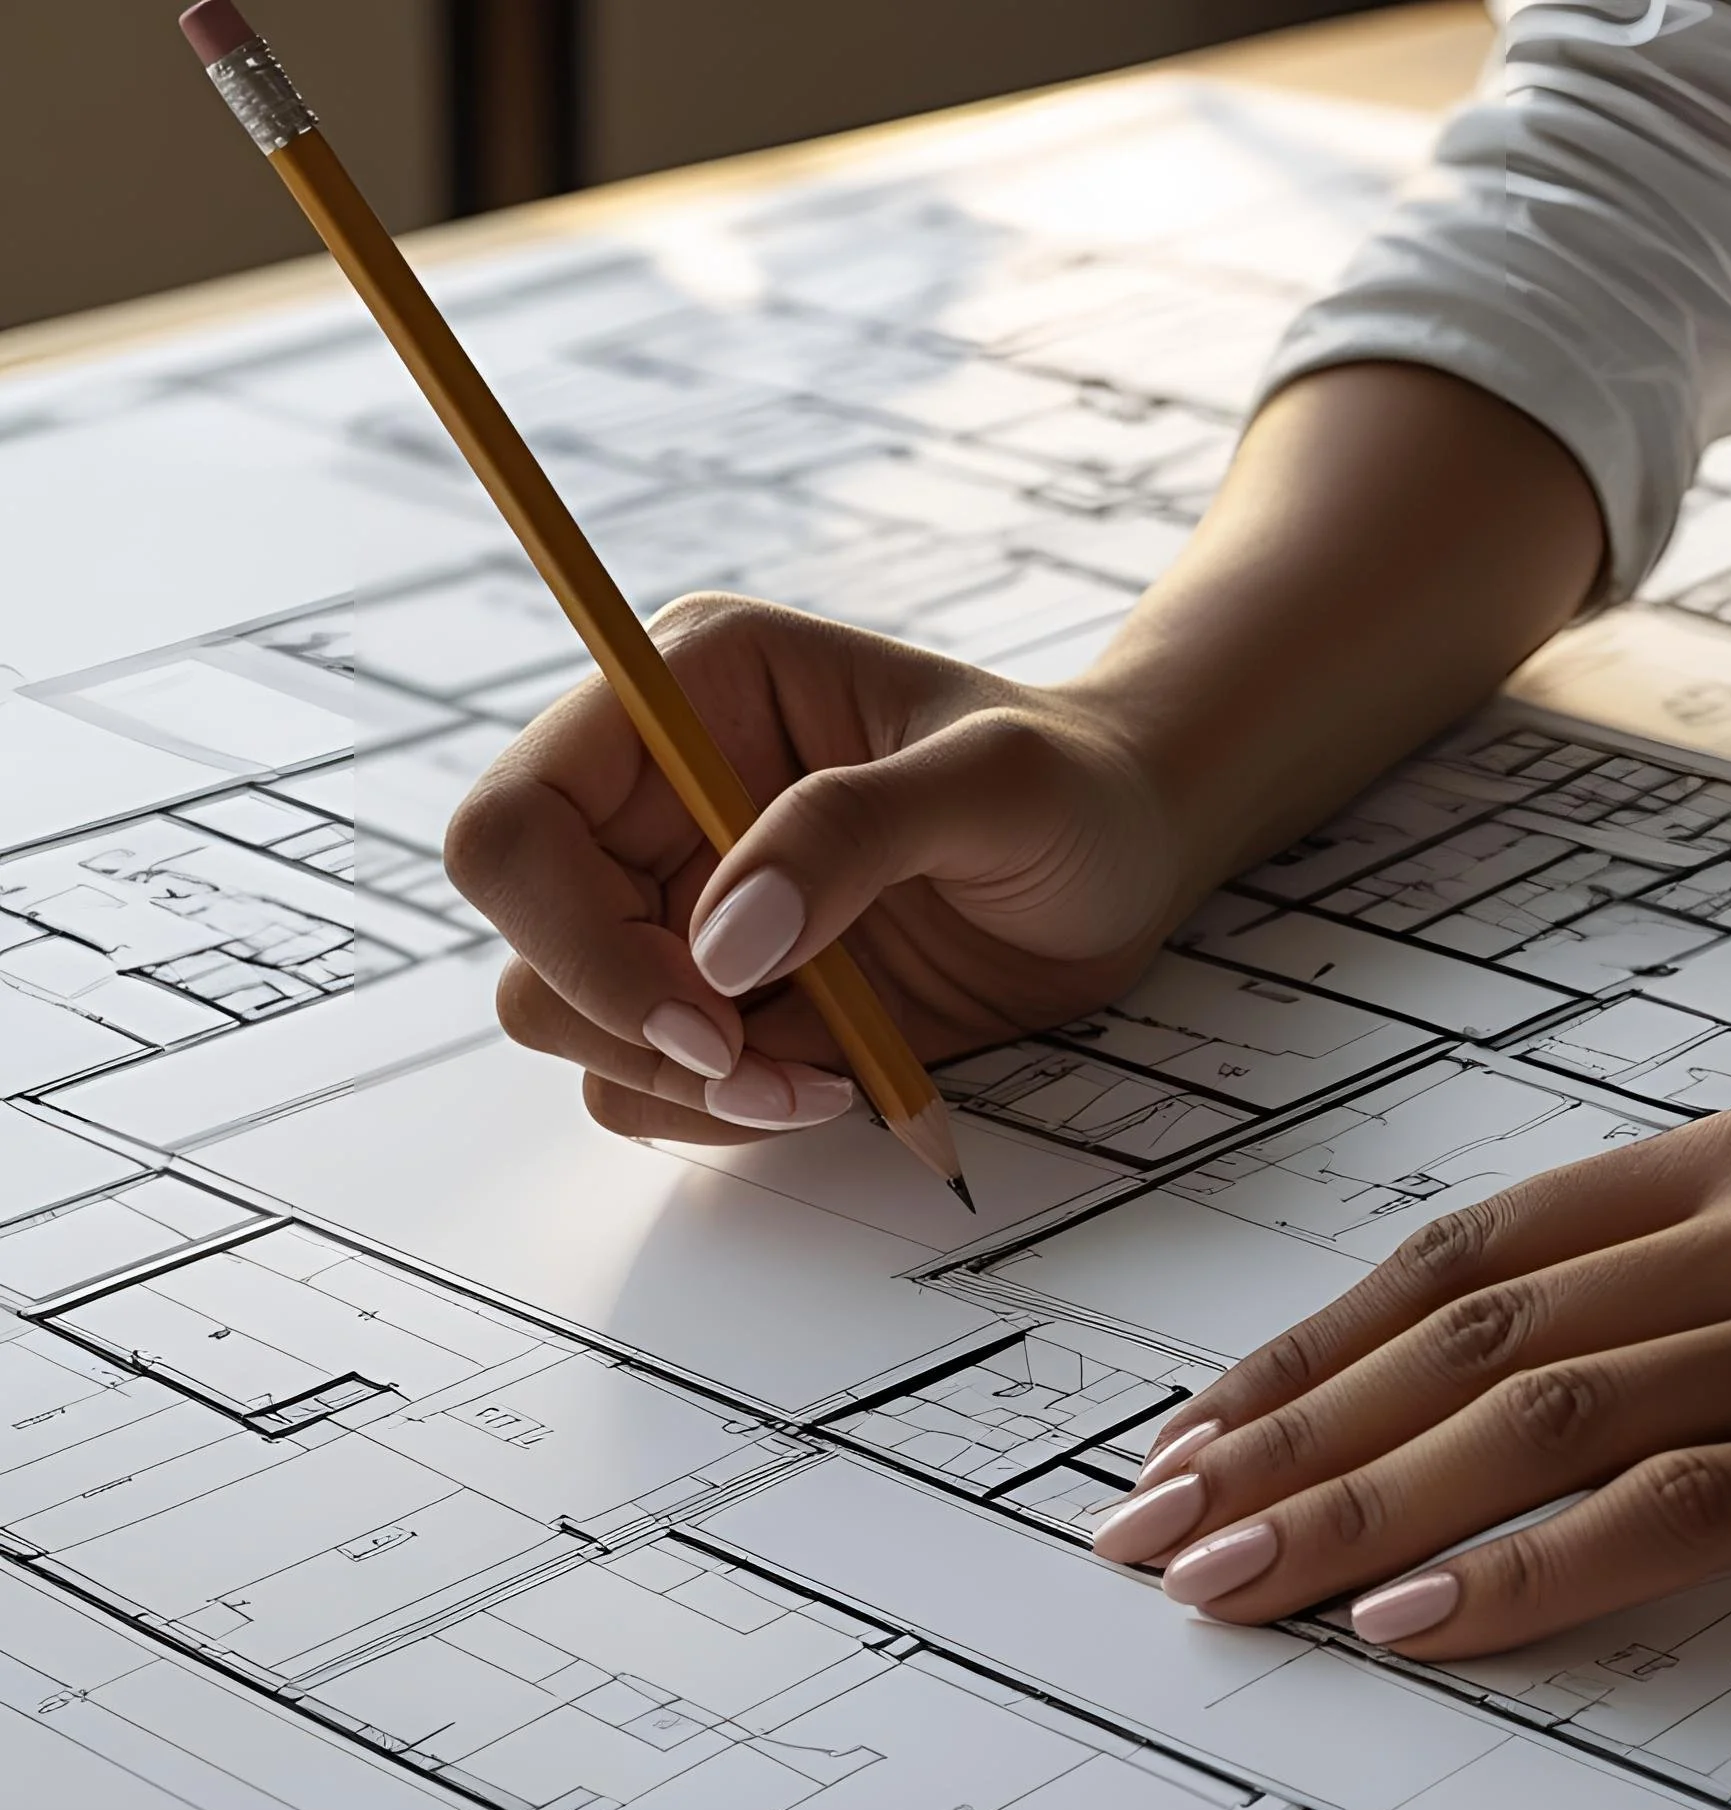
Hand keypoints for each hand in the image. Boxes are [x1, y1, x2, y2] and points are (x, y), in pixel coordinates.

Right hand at [444, 595, 1178, 1139]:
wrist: (1126, 862)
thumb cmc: (1075, 787)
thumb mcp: (996, 783)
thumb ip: (853, 833)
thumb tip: (720, 946)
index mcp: (692, 695)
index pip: (522, 818)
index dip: (574, 934)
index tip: (708, 1017)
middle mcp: (661, 798)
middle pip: (526, 938)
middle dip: (634, 1026)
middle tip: (767, 1063)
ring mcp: (683, 902)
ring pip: (571, 1024)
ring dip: (683, 1085)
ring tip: (826, 1080)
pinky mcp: (724, 992)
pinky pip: (649, 1082)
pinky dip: (723, 1111)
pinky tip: (835, 1083)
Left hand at [1093, 1092, 1730, 1656]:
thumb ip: (1641, 1284)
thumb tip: (1443, 1377)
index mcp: (1717, 1158)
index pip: (1456, 1260)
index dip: (1309, 1349)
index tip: (1196, 1431)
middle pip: (1464, 1341)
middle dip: (1289, 1440)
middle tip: (1158, 1519)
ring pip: (1536, 1421)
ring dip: (1361, 1510)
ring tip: (1239, 1579)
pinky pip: (1674, 1511)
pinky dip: (1527, 1572)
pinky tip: (1417, 1624)